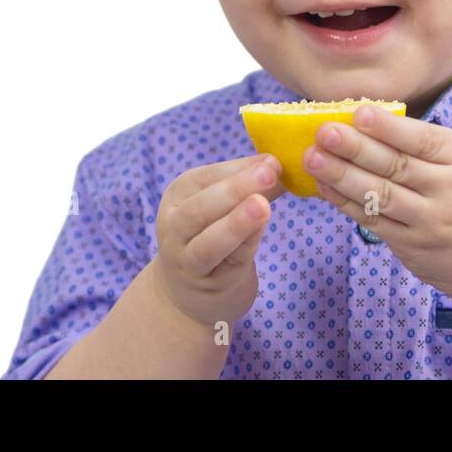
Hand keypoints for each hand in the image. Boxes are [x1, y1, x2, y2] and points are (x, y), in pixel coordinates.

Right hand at [152, 153, 285, 327]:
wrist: (187, 290)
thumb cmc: (211, 233)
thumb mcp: (220, 203)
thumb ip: (248, 184)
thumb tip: (276, 163)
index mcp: (178, 196)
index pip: (205, 178)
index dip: (239, 169)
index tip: (272, 161)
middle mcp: (174, 228)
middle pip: (199, 209)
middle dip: (235, 190)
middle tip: (268, 174)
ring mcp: (187, 261)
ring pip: (208, 244)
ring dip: (236, 224)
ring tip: (262, 207)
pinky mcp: (209, 284)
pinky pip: (229, 264)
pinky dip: (246, 245)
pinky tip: (262, 230)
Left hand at [302, 106, 451, 298]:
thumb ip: (429, 145)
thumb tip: (369, 119)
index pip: (423, 141)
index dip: (388, 127)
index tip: (357, 112)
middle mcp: (449, 192)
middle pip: (396, 167)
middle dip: (355, 149)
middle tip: (323, 132)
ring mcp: (429, 223)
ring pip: (379, 196)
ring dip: (341, 176)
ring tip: (313, 158)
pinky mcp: (411, 247)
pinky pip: (373, 221)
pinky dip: (345, 203)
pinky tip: (324, 186)